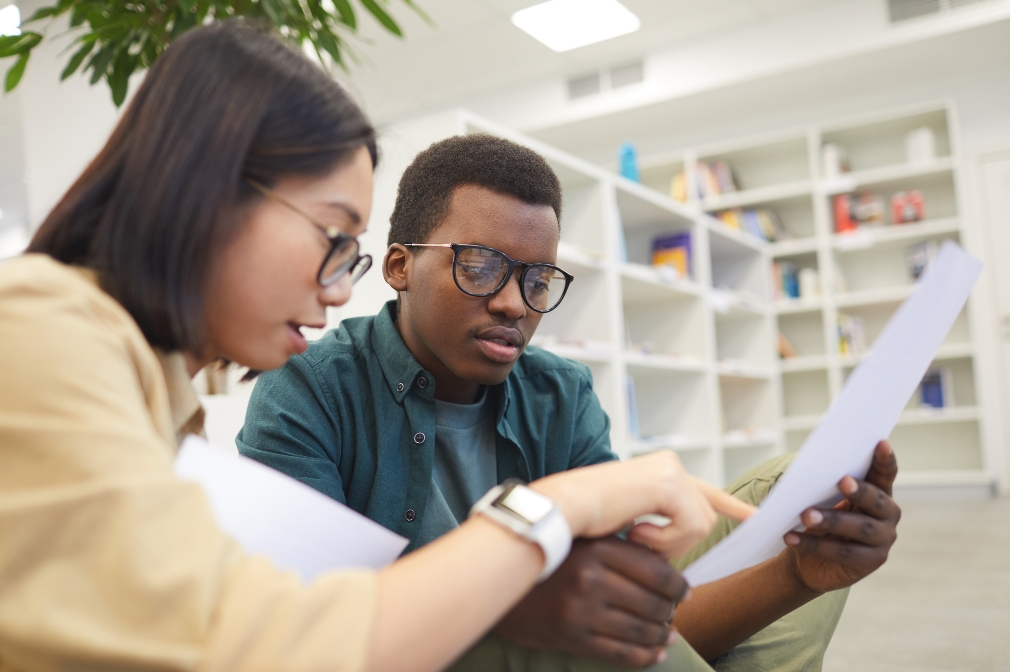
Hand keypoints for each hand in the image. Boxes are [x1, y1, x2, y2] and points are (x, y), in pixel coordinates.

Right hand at [495, 537, 684, 668]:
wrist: (500, 583)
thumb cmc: (548, 558)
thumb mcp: (582, 539)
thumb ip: (620, 545)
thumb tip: (667, 564)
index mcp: (598, 548)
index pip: (657, 571)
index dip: (678, 585)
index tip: (683, 591)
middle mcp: (592, 578)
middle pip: (652, 602)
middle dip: (670, 611)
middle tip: (674, 612)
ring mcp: (582, 611)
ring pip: (640, 630)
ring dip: (661, 635)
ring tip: (668, 634)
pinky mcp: (572, 637)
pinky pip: (620, 654)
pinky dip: (644, 657)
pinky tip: (655, 654)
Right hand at [532, 451, 754, 557]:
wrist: (563, 509)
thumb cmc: (586, 520)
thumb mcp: (630, 522)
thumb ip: (659, 526)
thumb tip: (682, 550)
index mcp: (660, 471)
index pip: (705, 490)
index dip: (731, 504)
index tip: (754, 517)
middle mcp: (669, 464)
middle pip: (705, 516)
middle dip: (680, 542)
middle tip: (643, 543)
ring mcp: (671, 470)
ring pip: (701, 524)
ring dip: (670, 544)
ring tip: (636, 536)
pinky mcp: (669, 483)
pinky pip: (690, 526)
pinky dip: (666, 540)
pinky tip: (637, 532)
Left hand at [782, 441, 900, 592]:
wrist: (811, 559)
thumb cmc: (819, 517)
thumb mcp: (819, 498)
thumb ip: (820, 484)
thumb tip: (803, 473)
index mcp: (878, 491)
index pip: (884, 473)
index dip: (885, 459)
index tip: (880, 442)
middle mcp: (888, 514)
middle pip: (876, 501)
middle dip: (859, 490)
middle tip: (842, 481)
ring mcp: (883, 540)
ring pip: (859, 528)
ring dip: (831, 520)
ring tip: (805, 515)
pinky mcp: (871, 562)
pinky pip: (842, 552)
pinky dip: (814, 545)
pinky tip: (791, 537)